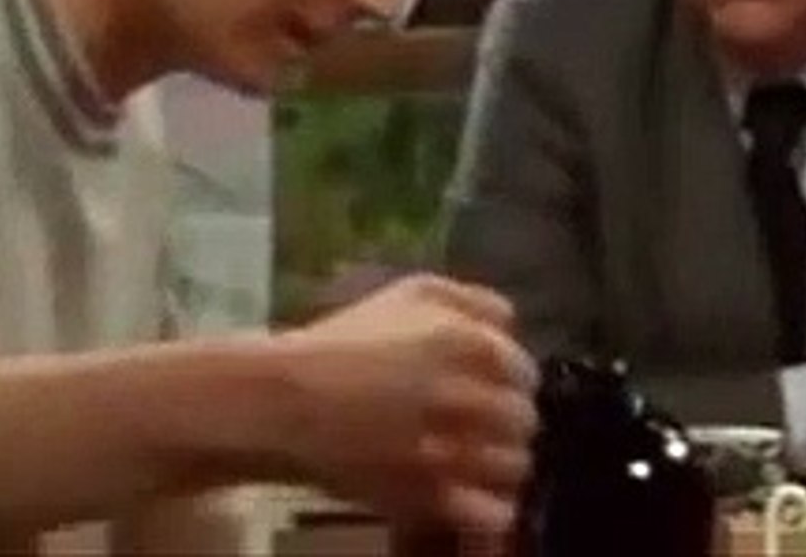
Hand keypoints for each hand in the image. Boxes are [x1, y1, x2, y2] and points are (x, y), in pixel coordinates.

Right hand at [272, 273, 539, 535]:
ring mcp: (447, 450)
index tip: (490, 390)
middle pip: (524, 420)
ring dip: (500, 463)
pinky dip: (490, 506)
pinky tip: (469, 494)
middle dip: (506, 423)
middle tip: (480, 427)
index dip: (509, 382)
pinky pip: (493, 511)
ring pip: (515, 466)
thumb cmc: (344, 342)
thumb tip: (513, 324)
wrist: (279, 401)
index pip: (525, 372)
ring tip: (473, 461)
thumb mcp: (410, 294)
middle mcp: (464, 395)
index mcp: (465, 342)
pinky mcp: (427, 497)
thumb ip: (473, 300)